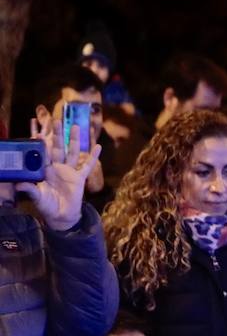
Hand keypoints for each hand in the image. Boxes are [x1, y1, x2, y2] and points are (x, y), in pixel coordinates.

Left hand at [19, 106, 101, 231]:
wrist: (61, 216)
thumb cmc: (47, 206)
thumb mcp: (37, 197)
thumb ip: (30, 190)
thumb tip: (19, 185)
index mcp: (44, 170)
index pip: (42, 152)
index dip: (41, 140)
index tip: (39, 128)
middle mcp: (57, 167)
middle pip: (58, 147)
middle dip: (57, 134)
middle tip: (57, 120)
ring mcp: (69, 172)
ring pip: (72, 152)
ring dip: (74, 140)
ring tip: (75, 127)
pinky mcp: (79, 178)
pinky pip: (87, 166)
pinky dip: (93, 157)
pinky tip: (98, 147)